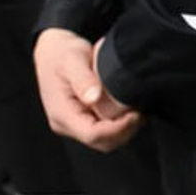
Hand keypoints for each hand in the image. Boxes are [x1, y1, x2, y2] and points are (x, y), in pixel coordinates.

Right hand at [33, 29, 141, 151]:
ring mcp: (74, 123)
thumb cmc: (62, 54)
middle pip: (101, 142)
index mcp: (62, 113)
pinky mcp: (82, 119)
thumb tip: (93, 97)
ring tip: (138, 109)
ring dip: (124, 129)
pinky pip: (103, 131)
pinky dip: (120, 125)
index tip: (136, 113)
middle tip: (141, 111)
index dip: (117, 128)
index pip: (92, 134)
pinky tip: (130, 108)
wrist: (53, 52)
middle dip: (125, 131)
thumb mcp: (72, 60)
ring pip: (104, 140)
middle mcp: (66, 123)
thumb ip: (83, 79)